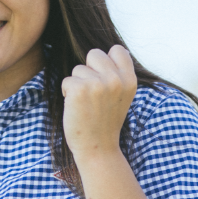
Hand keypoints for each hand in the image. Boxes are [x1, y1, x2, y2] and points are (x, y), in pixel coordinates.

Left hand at [61, 45, 137, 160]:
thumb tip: (109, 51)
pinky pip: (67, 81)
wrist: (97, 148)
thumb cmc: (105, 121)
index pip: (117, 50)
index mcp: (130, 80)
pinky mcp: (79, 89)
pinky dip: (67, 93)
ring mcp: (98, 83)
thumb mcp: (121, 96)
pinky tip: (77, 108)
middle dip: (89, 70)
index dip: (106, 61)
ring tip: (86, 104)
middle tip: (93, 94)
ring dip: (78, 84)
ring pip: (78, 69)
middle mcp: (116, 79)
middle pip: (94, 54)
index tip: (104, 79)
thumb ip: (117, 75)